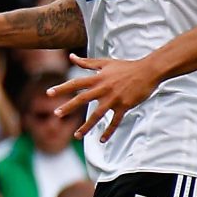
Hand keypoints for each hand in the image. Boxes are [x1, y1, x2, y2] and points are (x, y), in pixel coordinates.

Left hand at [48, 54, 163, 141]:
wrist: (148, 71)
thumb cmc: (126, 67)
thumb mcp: (105, 63)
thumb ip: (87, 62)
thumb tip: (71, 57)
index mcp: (98, 78)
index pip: (76, 83)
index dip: (62, 88)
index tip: (48, 93)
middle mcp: (103, 89)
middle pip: (83, 99)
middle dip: (69, 107)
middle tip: (56, 114)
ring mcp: (114, 98)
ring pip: (97, 114)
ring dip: (86, 126)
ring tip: (76, 135)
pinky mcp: (124, 106)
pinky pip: (115, 121)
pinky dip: (109, 131)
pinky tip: (101, 140)